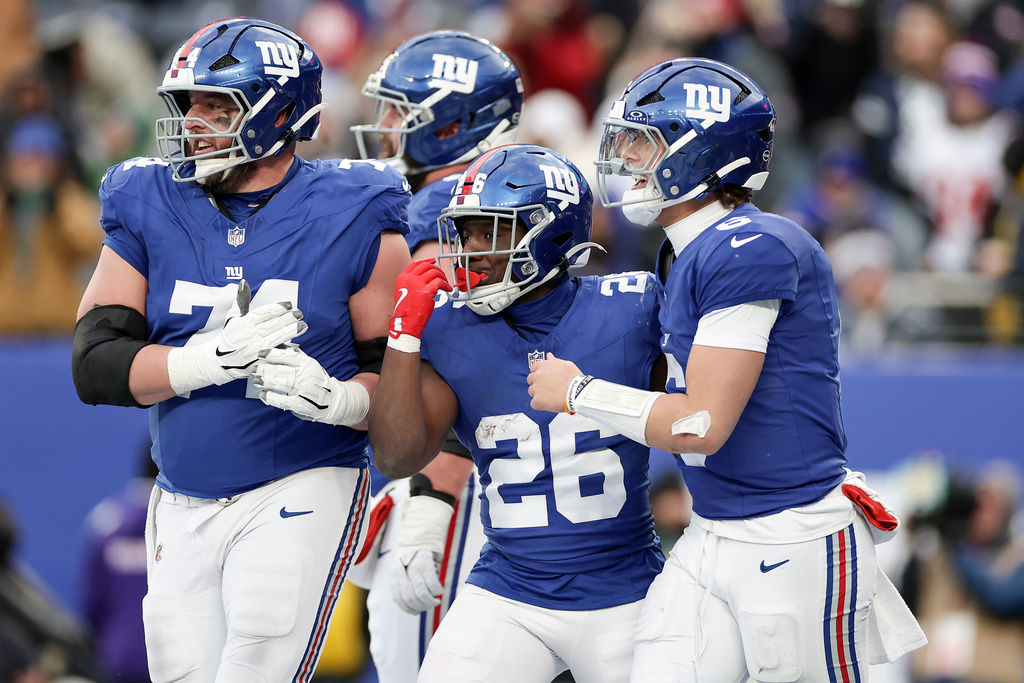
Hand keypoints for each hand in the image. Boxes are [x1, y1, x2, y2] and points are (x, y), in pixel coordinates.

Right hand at [167, 280, 306, 394]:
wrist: (219, 361)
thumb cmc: (229, 337)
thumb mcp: (232, 317)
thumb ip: (241, 300)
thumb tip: (244, 282)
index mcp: (244, 322)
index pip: (264, 312)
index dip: (278, 307)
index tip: (289, 304)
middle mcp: (250, 334)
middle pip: (273, 324)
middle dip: (289, 318)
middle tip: (300, 313)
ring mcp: (255, 348)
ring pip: (276, 337)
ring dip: (291, 331)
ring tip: (303, 325)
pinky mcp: (259, 361)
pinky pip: (275, 353)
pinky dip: (285, 349)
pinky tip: (296, 345)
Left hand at [253, 347, 368, 425]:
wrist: (332, 400)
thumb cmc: (317, 380)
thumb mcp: (310, 364)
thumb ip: (296, 355)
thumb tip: (280, 344)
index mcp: (307, 363)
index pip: (288, 356)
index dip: (273, 354)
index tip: (260, 353)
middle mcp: (306, 375)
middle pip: (281, 370)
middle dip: (265, 369)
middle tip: (254, 369)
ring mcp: (304, 390)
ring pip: (281, 383)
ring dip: (266, 381)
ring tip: (257, 380)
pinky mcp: (301, 404)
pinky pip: (283, 401)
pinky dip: (271, 398)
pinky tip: (264, 394)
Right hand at [388, 259, 451, 352]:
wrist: (405, 323)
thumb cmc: (406, 310)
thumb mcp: (403, 292)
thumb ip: (411, 282)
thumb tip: (425, 276)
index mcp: (402, 278)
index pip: (416, 263)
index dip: (426, 260)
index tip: (433, 260)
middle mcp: (409, 278)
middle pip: (426, 266)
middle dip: (436, 269)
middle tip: (441, 275)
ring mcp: (418, 284)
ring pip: (435, 273)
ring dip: (442, 277)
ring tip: (445, 283)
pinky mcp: (427, 291)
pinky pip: (440, 282)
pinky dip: (446, 285)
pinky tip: (448, 289)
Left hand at [390, 494, 453, 613]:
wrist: (423, 523)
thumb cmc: (417, 545)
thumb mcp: (407, 561)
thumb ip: (407, 578)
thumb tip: (416, 598)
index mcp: (395, 570)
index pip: (398, 597)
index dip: (407, 607)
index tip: (416, 611)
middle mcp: (402, 569)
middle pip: (409, 597)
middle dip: (420, 606)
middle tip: (429, 606)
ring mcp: (413, 565)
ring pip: (420, 593)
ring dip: (429, 601)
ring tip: (436, 600)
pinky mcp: (426, 561)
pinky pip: (432, 582)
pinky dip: (436, 590)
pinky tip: (440, 590)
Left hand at [528, 353, 583, 412]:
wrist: (578, 393)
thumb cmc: (574, 379)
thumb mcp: (567, 364)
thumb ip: (555, 361)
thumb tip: (549, 356)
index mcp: (543, 366)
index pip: (533, 368)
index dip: (539, 373)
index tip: (544, 378)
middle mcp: (537, 376)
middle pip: (530, 380)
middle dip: (537, 383)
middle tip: (547, 387)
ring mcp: (536, 388)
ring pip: (531, 392)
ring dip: (538, 394)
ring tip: (550, 396)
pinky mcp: (538, 400)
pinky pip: (533, 404)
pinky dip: (539, 405)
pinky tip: (547, 404)